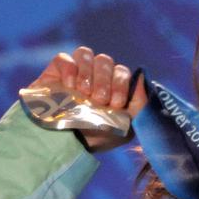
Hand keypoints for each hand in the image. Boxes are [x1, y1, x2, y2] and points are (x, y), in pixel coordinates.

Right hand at [28, 46, 147, 150]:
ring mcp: (75, 73)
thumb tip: (143, 78)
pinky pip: (64, 58)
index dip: (121, 83)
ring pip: (85, 54)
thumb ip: (139, 104)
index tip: (116, 103)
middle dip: (105, 79)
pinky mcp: (55, 73)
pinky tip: (70, 86)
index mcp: (112, 86)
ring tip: (84, 93)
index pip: (121, 71)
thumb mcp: (125, 127)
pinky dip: (70, 69)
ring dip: (88, 72)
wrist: (64, 144)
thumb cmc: (96, 138)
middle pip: (105, 60)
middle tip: (99, 99)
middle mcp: (95, 77)